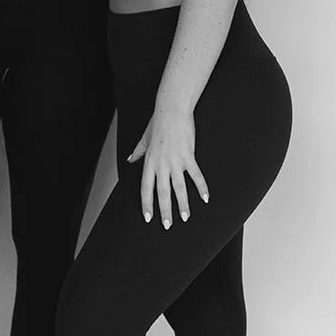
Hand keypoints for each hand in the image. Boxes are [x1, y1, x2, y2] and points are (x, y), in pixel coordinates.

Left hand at [127, 108, 208, 229]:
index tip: (148, 217)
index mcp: (149, 162)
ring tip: (185, 218)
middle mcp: (160, 165)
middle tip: (167, 225)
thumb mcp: (144, 139)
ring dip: (182, 204)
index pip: (146, 188)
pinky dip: (201, 188)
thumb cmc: (158, 123)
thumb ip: (138, 151)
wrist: (172, 110)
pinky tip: (205, 198)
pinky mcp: (188, 156)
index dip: (146, 204)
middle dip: (164, 211)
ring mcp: (175, 162)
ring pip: (178, 188)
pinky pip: (195, 176)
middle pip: (162, 193)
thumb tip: (130, 159)